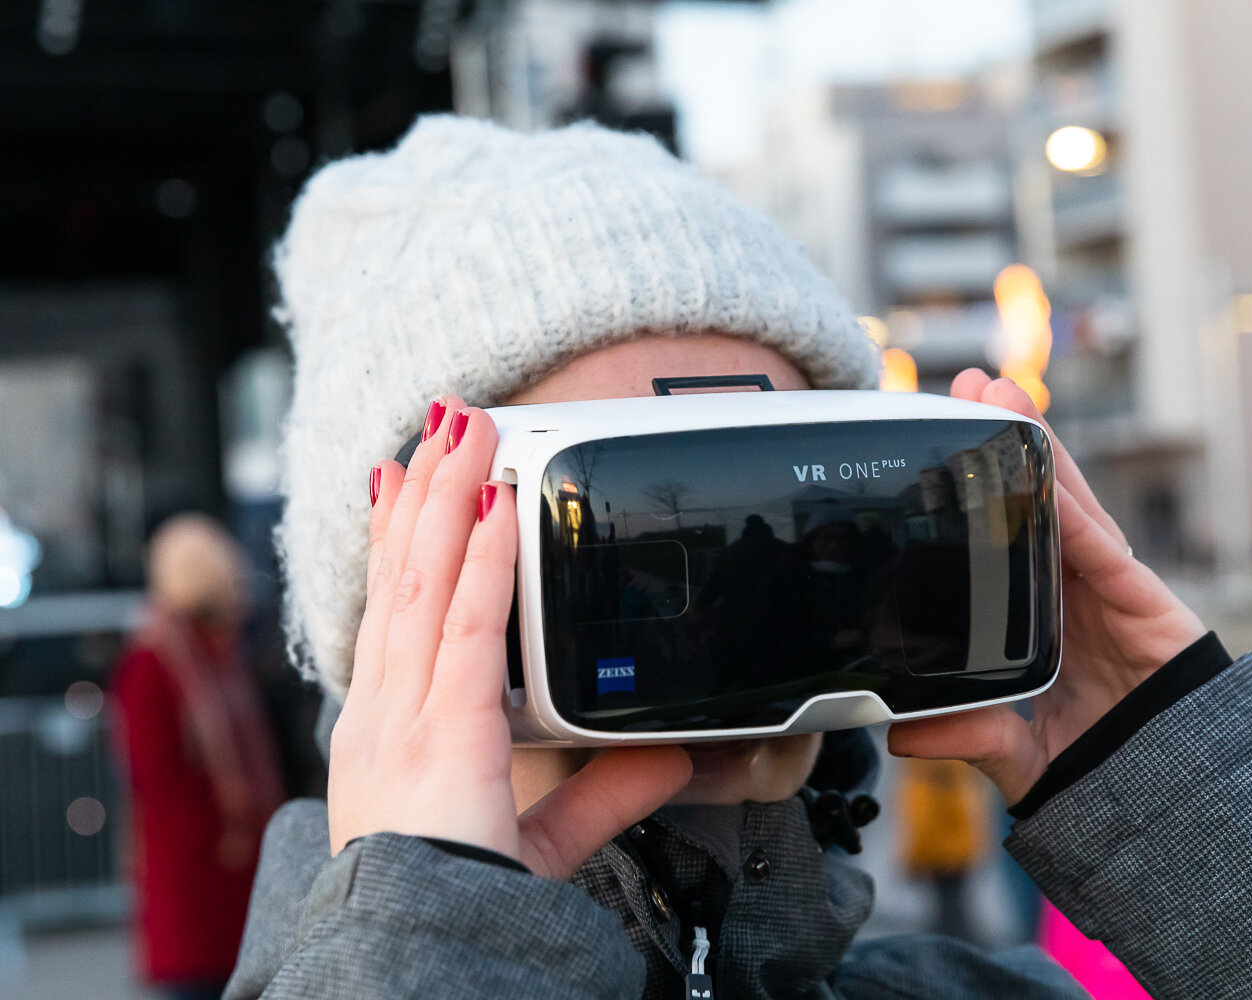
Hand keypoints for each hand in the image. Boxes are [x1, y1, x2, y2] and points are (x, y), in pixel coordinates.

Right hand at [328, 396, 691, 876]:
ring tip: (462, 425)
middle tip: (442, 421)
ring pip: (424, 580)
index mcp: (394, 731)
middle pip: (404, 577)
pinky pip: (465, 625)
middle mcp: (386, 710)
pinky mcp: (440, 726)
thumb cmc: (462, 904)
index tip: (408, 482)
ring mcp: (403, 714)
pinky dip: (482, 559)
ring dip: (447, 494)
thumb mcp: (542, 836)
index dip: (403, 541)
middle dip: (426, 490)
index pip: (397, 613)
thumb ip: (603, 789)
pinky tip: (498, 505)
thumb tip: (666, 756)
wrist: (431, 957)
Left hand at [887, 372, 1205, 803]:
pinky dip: (1073, 515)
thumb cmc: (1110, 768)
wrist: (1179, 799)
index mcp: (1044, 616)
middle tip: (963, 387)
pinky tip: (1046, 478)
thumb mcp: (1018, 752)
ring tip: (999, 393)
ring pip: (1069, 506)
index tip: (937, 448)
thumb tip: (900, 735)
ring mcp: (1112, 590)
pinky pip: (1102, 552)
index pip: (1004, 537)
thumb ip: (968, 737)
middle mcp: (1077, 591)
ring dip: (1036, 447)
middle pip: (1037, 501)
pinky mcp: (1146, 604)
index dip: (978, 492)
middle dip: (1003, 441)